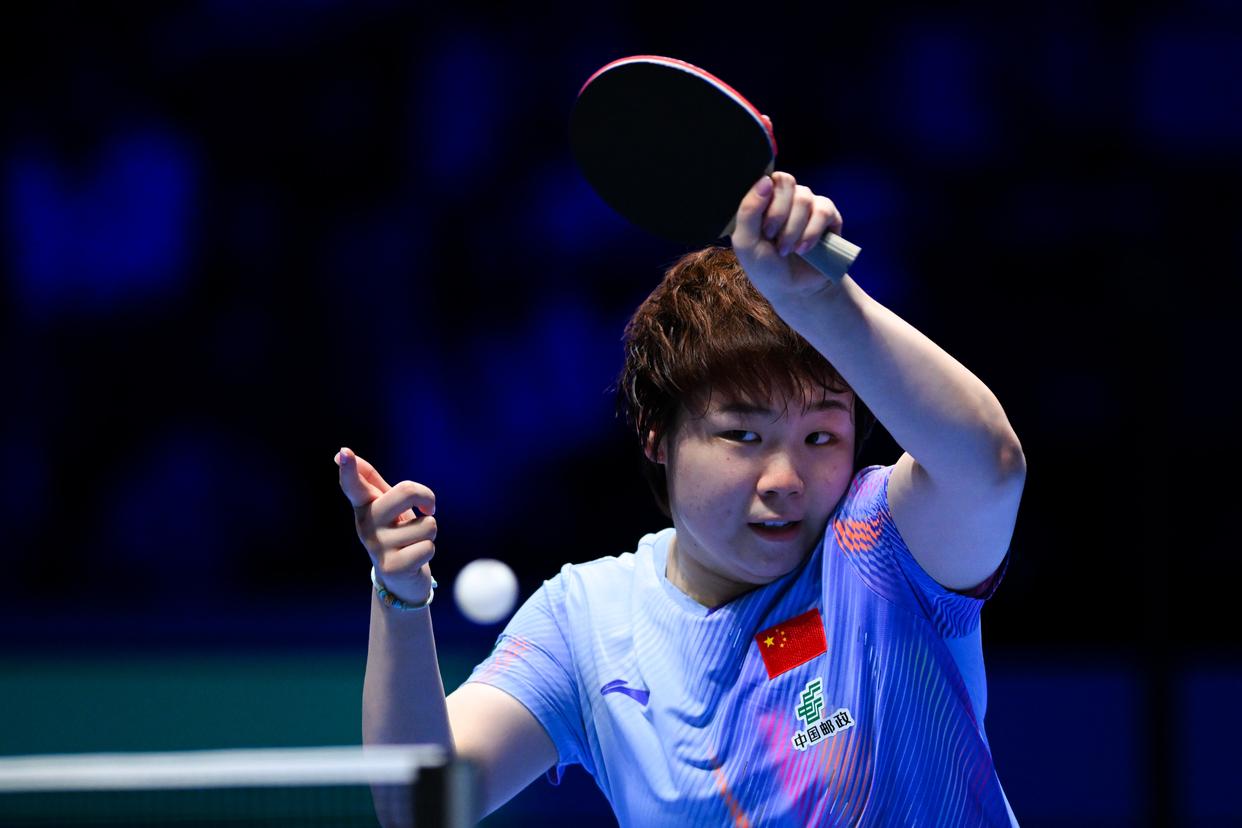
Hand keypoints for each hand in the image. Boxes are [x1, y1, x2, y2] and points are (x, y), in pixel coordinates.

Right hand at [335, 447, 436, 602]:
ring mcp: (376, 546)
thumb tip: (340, 452)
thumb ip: (367, 479)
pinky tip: (413, 558)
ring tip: (413, 541)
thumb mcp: (383, 504)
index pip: (354, 485)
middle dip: (426, 498)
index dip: (348, 469)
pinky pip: (428, 547)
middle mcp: (366, 524)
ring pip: (427, 523)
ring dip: (429, 532)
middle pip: (406, 491)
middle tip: (426, 509)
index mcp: (366, 505)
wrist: (400, 578)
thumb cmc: (394, 531)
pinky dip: (428, 550)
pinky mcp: (391, 566)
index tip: (343, 454)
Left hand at [730, 171, 843, 300]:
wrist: (793, 290)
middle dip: (779, 216)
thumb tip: (765, 180)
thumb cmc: (765, 266)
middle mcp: (786, 197)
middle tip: (773, 239)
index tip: (764, 229)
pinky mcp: (828, 216)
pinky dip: (812, 232)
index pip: (767, 179)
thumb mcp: (746, 242)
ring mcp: (808, 204)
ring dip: (793, 229)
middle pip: (786, 182)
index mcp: (764, 200)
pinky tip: (805, 249)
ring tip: (788, 250)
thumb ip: (748, 211)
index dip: (766, 201)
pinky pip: (823, 210)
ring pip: (804, 198)